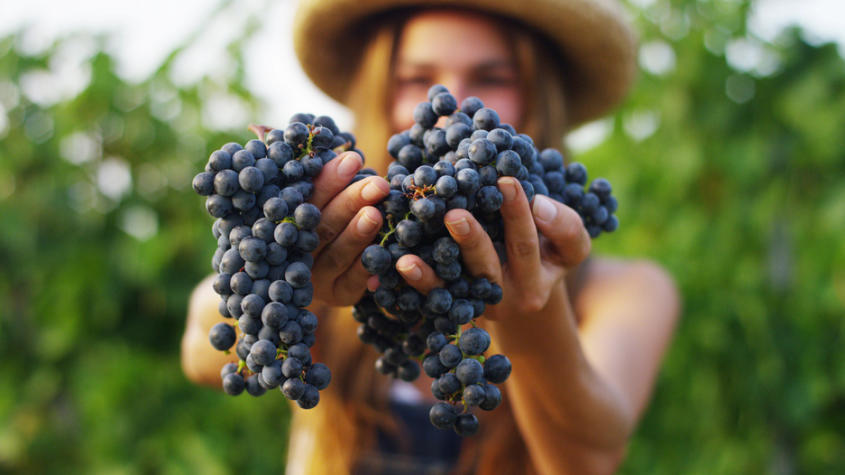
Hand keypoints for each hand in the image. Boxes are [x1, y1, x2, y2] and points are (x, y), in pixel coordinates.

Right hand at [308, 151, 389, 306]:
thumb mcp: (322, 199)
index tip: (353, 158)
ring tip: (375, 214)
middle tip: (377, 184)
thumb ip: (325, 180)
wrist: (328, 273)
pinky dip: (368, 268)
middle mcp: (296, 251)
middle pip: (321, 226)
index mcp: (288, 221)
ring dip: (357, 234)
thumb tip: (347, 150)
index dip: (328, 179)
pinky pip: (354, 283)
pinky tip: (386, 252)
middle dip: (350, 202)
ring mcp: (316, 277)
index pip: (306, 198)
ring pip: (336, 255)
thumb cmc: (328, 218)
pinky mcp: (338, 295)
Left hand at [384, 176, 590, 319]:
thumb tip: (538, 204)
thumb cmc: (548, 251)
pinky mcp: (456, 309)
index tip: (506, 182)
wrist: (526, 290)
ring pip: (457, 286)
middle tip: (454, 214)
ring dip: (435, 269)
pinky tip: (403, 264)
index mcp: (540, 279)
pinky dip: (419, 281)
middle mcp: (509, 297)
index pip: (530, 245)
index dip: (520, 215)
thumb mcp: (567, 244)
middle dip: (472, 240)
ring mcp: (481, 305)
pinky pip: (436, 297)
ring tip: (409, 256)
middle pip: (490, 268)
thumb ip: (564, 224)